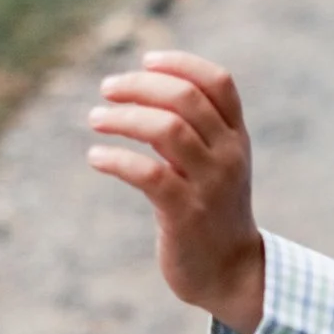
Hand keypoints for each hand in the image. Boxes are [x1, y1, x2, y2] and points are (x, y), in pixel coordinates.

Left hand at [86, 52, 265, 332]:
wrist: (230, 272)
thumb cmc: (212, 211)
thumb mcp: (216, 164)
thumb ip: (195, 129)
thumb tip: (146, 87)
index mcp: (237, 138)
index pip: (218, 82)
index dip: (180, 64)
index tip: (145, 61)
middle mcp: (228, 156)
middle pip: (186, 99)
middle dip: (140, 86)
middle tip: (107, 90)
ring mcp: (210, 185)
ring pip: (167, 130)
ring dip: (124, 118)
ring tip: (95, 119)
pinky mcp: (185, 215)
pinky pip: (148, 174)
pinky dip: (116, 160)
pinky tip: (96, 158)